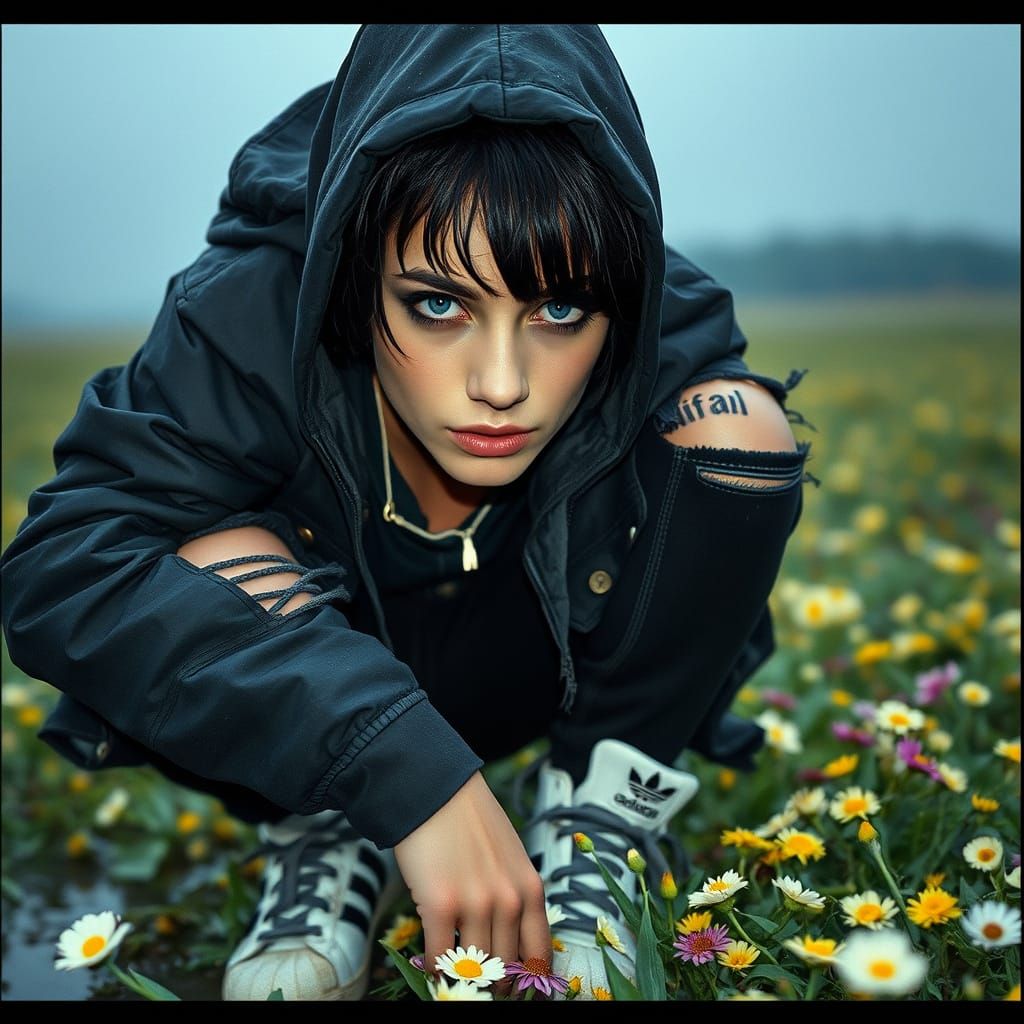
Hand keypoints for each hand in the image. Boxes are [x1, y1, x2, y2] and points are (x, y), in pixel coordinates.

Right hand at [392, 771, 550, 995]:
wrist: (435, 790)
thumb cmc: (470, 821)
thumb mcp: (510, 858)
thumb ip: (514, 897)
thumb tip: (506, 943)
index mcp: (531, 890)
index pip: (539, 956)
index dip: (527, 982)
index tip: (516, 991)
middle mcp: (509, 901)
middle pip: (506, 969)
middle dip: (492, 984)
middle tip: (480, 985)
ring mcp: (476, 904)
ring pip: (474, 968)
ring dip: (463, 979)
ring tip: (455, 978)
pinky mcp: (441, 905)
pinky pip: (441, 957)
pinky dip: (436, 969)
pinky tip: (432, 965)